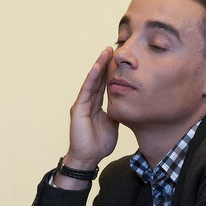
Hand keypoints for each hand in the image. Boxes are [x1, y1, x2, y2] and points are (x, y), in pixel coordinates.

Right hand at [56, 47, 119, 189]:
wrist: (88, 158)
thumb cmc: (98, 144)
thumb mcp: (113, 124)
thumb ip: (117, 112)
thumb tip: (127, 103)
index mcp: (96, 106)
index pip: (104, 85)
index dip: (111, 72)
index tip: (119, 59)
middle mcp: (88, 102)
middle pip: (98, 79)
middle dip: (105, 63)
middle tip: (113, 47)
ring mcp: (82, 104)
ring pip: (92, 81)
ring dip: (99, 65)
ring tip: (106, 51)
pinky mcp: (78, 108)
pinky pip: (87, 90)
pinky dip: (92, 77)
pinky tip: (98, 66)